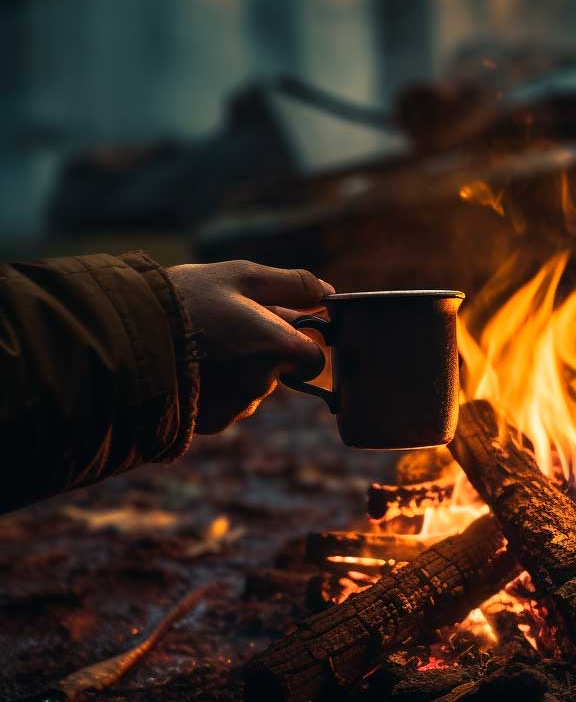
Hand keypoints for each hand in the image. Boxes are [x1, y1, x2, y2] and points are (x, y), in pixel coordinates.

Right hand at [167, 261, 334, 432]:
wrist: (121, 341)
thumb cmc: (184, 300)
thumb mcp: (239, 277)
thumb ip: (293, 284)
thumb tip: (328, 293)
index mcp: (277, 348)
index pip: (314, 359)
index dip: (299, 342)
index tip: (276, 326)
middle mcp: (262, 385)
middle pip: (279, 371)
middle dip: (262, 352)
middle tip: (225, 325)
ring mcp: (236, 408)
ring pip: (251, 388)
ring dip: (237, 369)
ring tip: (201, 343)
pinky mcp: (211, 424)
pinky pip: (225, 404)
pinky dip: (215, 388)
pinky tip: (190, 366)